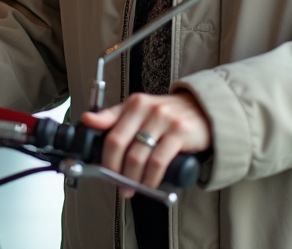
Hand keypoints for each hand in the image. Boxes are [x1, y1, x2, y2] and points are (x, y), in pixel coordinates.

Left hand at [78, 91, 211, 196]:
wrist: (204, 111)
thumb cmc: (168, 115)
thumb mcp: (140, 112)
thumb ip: (114, 117)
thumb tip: (87, 120)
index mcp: (134, 103)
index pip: (110, 133)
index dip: (104, 157)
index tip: (103, 172)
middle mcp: (147, 108)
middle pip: (120, 145)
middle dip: (115, 171)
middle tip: (118, 185)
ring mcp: (164, 119)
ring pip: (138, 156)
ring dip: (132, 179)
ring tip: (133, 188)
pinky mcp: (180, 132)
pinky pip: (158, 162)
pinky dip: (151, 178)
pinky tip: (149, 184)